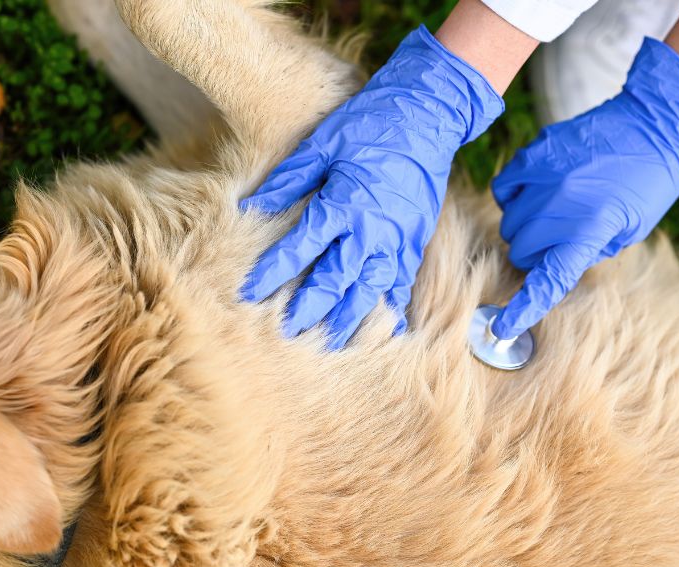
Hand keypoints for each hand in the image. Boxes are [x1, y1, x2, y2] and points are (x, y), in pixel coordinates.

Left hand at [240, 25, 503, 348]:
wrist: (428, 113)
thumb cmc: (370, 123)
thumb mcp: (322, 143)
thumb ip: (288, 179)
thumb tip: (252, 205)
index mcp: (343, 203)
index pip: (299, 249)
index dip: (272, 273)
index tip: (250, 293)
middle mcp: (371, 229)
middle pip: (335, 280)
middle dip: (310, 309)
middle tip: (288, 332)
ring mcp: (399, 237)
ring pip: (371, 290)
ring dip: (350, 318)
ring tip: (332, 342)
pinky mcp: (417, 239)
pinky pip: (401, 281)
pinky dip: (389, 305)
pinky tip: (379, 325)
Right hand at [491, 38, 678, 340]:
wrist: (653, 126)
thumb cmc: (647, 184)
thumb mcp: (627, 231)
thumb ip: (586, 251)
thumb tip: (551, 263)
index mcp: (589, 230)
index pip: (548, 280)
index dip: (524, 308)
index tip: (503, 327)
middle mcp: (560, 206)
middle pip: (521, 251)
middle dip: (536, 254)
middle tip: (559, 241)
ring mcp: (543, 177)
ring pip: (509, 223)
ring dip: (525, 227)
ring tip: (553, 212)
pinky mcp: (532, 155)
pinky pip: (502, 189)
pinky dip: (513, 197)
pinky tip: (535, 192)